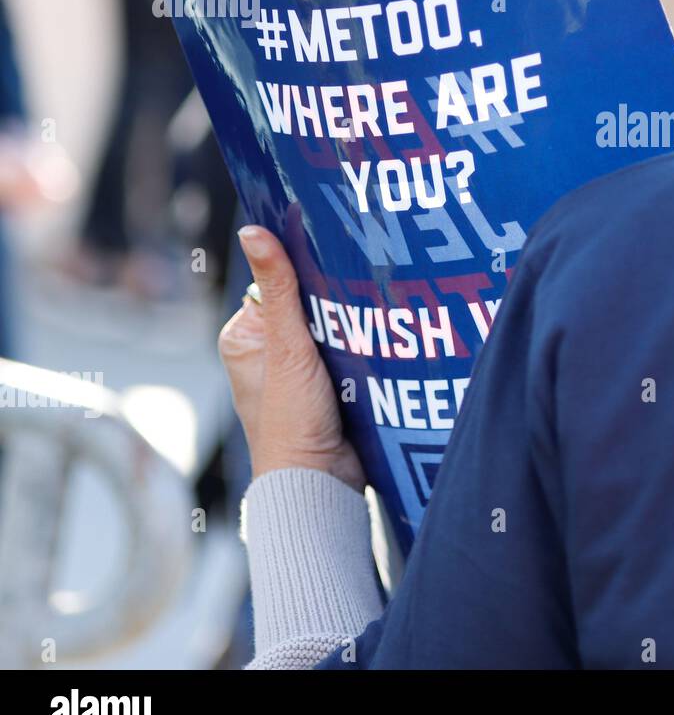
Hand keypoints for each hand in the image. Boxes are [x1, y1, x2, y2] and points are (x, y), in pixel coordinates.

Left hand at [219, 226, 364, 491]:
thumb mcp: (288, 346)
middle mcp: (268, 351)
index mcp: (244, 336)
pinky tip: (389, 336)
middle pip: (310, 303)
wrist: (319, 484)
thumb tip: (253, 231)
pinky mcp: (331, 387)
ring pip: (335, 326)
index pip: (280, 282)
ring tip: (383, 308)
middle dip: (337, 296)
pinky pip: (352, 351)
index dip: (308, 267)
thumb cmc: (290, 422)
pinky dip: (367, 345)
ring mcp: (300, 371)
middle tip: (369, 279)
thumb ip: (278, 288)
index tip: (340, 251)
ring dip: (357, 322)